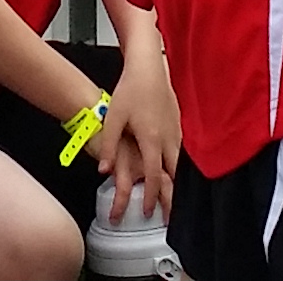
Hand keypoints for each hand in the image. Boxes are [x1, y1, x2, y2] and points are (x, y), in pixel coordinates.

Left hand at [102, 46, 177, 218]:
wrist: (148, 68)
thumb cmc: (131, 91)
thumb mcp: (113, 118)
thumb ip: (108, 146)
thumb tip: (102, 171)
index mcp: (151, 139)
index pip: (153, 176)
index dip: (150, 196)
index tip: (146, 211)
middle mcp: (167, 138)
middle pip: (173, 175)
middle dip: (172, 196)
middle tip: (169, 214)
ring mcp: (176, 131)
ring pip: (180, 165)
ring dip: (176, 182)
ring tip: (173, 198)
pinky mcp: (178, 125)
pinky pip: (180, 152)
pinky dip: (178, 166)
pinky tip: (175, 171)